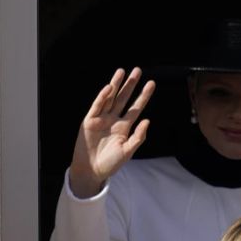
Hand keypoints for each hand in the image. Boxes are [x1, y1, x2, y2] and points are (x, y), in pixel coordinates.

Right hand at [69, 67, 155, 197]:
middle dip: (130, 85)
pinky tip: (109, 88)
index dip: (143, 95)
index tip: (152, 83)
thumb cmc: (111, 163)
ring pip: (110, 98)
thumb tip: (148, 120)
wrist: (92, 170)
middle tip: (137, 70)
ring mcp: (101, 119)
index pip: (136, 107)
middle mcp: (114, 119)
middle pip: (124, 98)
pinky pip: (97, 106)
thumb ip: (138, 136)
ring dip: (116, 85)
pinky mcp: (89, 120)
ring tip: (122, 71)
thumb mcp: (128, 151)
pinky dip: (102, 97)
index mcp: (125, 126)